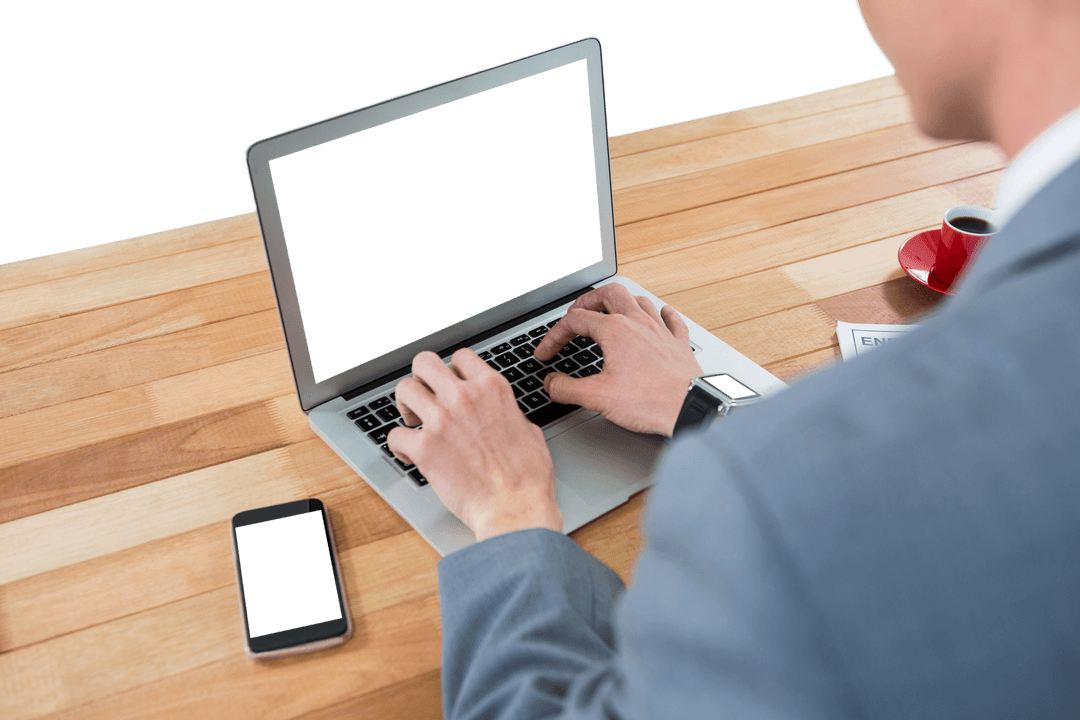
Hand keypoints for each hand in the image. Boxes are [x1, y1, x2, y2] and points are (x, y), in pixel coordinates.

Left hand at [386, 349, 561, 541]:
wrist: (515, 509)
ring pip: (404, 390)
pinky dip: (400, 446)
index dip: (453, 371)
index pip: (460, 357)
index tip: (451, 386)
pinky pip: (394, 435)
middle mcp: (464, 397)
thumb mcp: (528, 430)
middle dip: (421, 379)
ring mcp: (442, 421)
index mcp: (492, 388)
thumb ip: (506, 412)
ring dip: (406, 406)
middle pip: (424, 362)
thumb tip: (499, 414)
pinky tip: (410, 455)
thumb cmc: (527, 477)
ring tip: (414, 423)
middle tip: (425, 398)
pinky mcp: (425, 449)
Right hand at [534, 284, 703, 436]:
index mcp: (615, 331)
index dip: (554, 336)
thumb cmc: (650, 401)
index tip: (547, 353)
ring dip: (622, 302)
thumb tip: (551, 383)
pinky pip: (671, 319)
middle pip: (609, 293)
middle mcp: (638, 323)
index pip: (575, 321)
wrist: (690, 407)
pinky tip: (660, 315)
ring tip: (611, 310)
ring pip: (639, 300)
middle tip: (577, 312)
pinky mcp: (678, 343)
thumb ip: (567, 388)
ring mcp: (661, 331)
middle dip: (589, 300)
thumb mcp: (597, 397)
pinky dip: (661, 314)